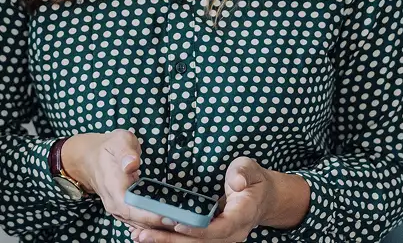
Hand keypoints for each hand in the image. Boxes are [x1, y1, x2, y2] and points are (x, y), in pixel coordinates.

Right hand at [62, 130, 173, 230]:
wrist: (89, 158)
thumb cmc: (108, 148)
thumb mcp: (118, 140)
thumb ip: (126, 151)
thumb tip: (132, 163)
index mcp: (113, 187)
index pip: (131, 208)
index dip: (150, 216)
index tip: (170, 217)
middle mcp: (113, 203)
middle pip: (137, 221)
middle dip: (159, 224)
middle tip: (183, 223)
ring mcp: (117, 209)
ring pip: (138, 225)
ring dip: (157, 227)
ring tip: (179, 225)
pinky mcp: (122, 210)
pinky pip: (137, 222)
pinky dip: (152, 225)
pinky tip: (168, 223)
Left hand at [131, 157, 300, 242]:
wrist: (262, 197)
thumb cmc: (253, 179)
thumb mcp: (250, 168)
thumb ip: (243, 173)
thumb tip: (237, 182)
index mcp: (242, 216)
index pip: (219, 228)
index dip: (198, 230)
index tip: (175, 225)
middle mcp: (233, 233)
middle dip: (172, 240)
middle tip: (144, 234)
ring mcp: (223, 238)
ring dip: (167, 242)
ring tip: (140, 236)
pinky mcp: (213, 238)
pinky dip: (172, 240)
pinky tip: (151, 237)